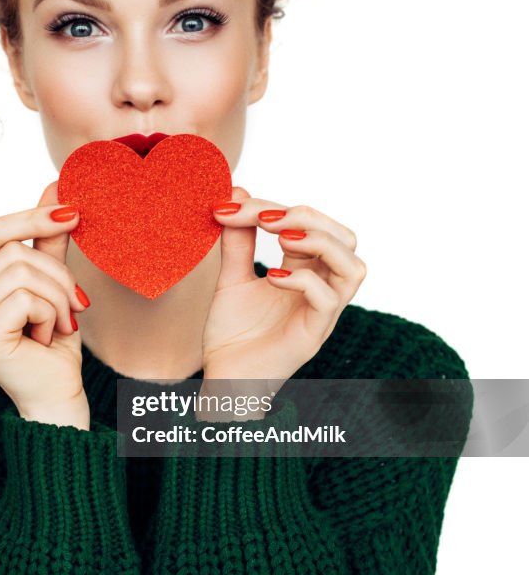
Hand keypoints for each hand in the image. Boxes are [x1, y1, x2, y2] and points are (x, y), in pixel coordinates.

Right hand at [0, 182, 90, 426]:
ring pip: (22, 272)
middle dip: (57, 272)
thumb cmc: (54, 342)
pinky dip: (51, 314)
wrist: (59, 394)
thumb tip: (56, 187)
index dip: (31, 216)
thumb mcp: (53, 282)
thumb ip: (48, 240)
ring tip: (62, 323)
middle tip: (78, 302)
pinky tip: (48, 337)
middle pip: (12, 251)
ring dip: (58, 296)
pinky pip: (25, 298)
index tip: (75, 212)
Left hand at [202, 186, 366, 383]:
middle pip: (346, 239)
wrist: (222, 381)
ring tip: (280, 238)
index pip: (311, 226)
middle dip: (310, 217)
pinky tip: (271, 276)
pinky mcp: (313, 336)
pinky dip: (303, 279)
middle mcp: (321, 289)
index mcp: (306, 272)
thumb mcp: (231, 278)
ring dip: (319, 243)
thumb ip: (237, 241)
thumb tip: (237, 193)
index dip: (275, 208)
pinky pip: (328, 300)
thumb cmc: (233, 334)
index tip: (233, 205)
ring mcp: (321, 314)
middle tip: (266, 217)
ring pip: (352, 268)